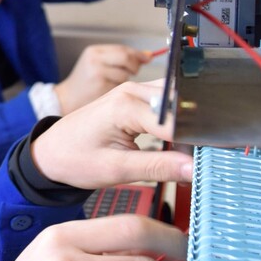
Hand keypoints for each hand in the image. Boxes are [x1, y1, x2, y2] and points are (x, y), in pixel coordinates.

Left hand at [31, 80, 190, 188]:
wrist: (52, 152)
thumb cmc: (75, 159)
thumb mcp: (116, 170)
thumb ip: (158, 168)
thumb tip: (193, 168)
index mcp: (125, 106)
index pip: (176, 122)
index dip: (197, 142)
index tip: (209, 160)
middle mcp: (132, 91)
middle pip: (181, 105)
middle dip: (196, 129)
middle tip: (206, 156)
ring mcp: (134, 91)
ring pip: (177, 100)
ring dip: (188, 122)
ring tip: (194, 149)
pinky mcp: (135, 97)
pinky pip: (166, 102)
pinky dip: (177, 119)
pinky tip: (180, 140)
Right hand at [54, 45, 151, 113]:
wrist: (67, 98)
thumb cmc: (86, 82)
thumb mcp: (98, 63)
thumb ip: (120, 58)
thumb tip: (147, 56)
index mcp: (94, 52)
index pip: (123, 49)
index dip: (138, 54)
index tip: (147, 58)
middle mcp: (95, 61)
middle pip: (126, 59)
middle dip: (135, 66)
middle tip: (133, 72)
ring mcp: (98, 75)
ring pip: (125, 74)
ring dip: (125, 80)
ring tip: (113, 83)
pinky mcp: (101, 88)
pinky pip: (120, 87)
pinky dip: (119, 90)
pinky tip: (109, 91)